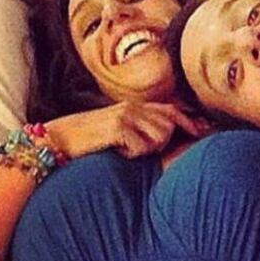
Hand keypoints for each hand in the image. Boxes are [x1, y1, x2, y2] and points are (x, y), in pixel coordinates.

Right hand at [46, 101, 206, 159]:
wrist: (57, 139)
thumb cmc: (88, 138)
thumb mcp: (117, 128)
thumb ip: (139, 126)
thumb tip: (166, 135)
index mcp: (134, 106)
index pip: (171, 110)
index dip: (189, 121)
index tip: (202, 132)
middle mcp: (133, 107)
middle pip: (169, 126)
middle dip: (162, 142)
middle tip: (139, 149)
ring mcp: (126, 115)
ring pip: (160, 136)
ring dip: (146, 149)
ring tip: (125, 149)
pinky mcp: (118, 127)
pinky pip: (141, 147)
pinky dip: (132, 154)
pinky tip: (116, 151)